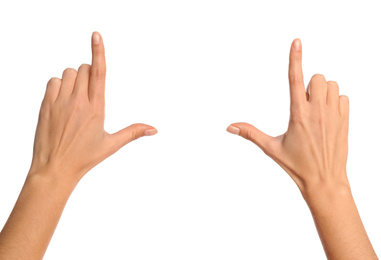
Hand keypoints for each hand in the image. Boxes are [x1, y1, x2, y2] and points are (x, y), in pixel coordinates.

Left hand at [29, 32, 156, 183]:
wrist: (54, 168)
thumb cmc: (84, 158)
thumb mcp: (111, 145)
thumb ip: (133, 132)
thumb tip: (154, 129)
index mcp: (96, 109)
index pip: (98, 73)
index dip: (98, 52)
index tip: (96, 35)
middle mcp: (78, 102)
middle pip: (83, 68)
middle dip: (88, 73)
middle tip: (88, 91)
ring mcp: (60, 102)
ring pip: (68, 72)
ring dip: (74, 78)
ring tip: (76, 97)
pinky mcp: (46, 105)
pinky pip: (53, 81)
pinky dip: (60, 84)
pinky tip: (63, 99)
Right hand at [227, 39, 349, 196]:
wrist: (325, 181)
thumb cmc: (297, 166)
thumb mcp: (271, 148)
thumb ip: (250, 133)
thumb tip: (230, 127)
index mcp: (298, 115)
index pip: (295, 79)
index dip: (295, 58)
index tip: (296, 42)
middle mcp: (318, 111)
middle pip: (317, 77)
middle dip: (309, 85)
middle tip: (303, 104)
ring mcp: (334, 114)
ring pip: (331, 84)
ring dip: (322, 91)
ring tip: (315, 109)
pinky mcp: (345, 119)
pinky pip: (342, 95)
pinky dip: (335, 99)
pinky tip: (327, 114)